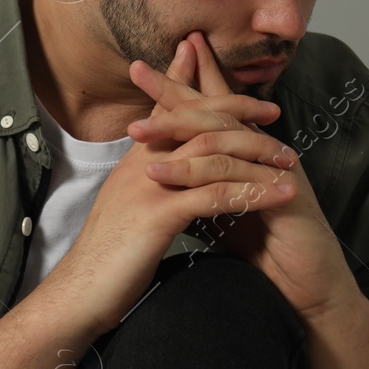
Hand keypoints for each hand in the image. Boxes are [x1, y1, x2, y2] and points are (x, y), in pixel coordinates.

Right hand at [33, 40, 297, 340]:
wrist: (78, 292)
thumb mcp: (126, 211)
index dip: (193, 87)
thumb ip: (147, 187)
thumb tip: (166, 178)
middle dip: (238, 110)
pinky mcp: (159, 215)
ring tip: (290, 159)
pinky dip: (253, 192)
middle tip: (274, 111)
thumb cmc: (104, 259)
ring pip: (211, 152)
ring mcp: (149, 187)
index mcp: (133, 162)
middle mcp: (140, 165)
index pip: (166, 111)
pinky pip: (216, 195)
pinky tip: (281, 196)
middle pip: (194, 119)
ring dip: (256, 153)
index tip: (222, 77)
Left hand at [129, 32, 359, 318]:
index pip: (209, 108)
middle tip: (138, 72)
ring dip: (177, 131)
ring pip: (222, 136)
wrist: (305, 286)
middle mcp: (261, 151)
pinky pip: (236, 174)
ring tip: (136, 133)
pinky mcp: (282, 193)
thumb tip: (157, 168)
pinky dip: (197, 173)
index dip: (181, 85)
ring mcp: (274, 168)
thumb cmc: (263, 246)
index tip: (142, 66)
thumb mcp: (216, 206)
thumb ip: (195, 182)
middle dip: (176, 90)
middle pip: (216, 108)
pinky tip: (166, 174)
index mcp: (244, 150)